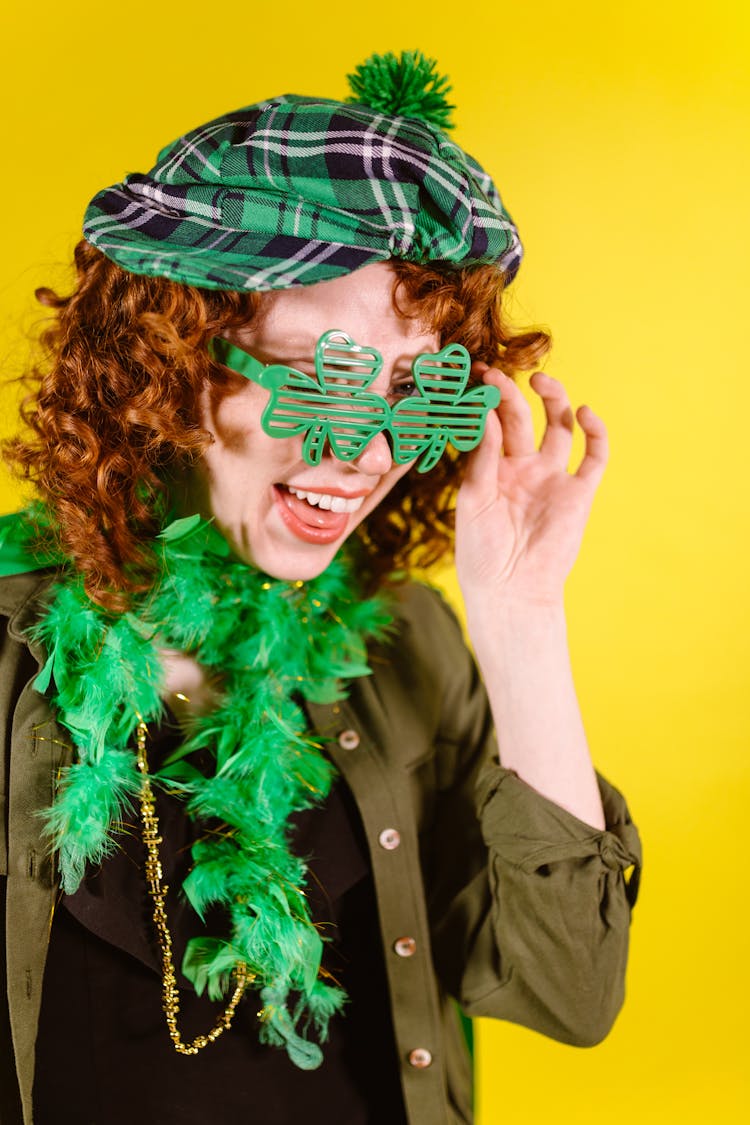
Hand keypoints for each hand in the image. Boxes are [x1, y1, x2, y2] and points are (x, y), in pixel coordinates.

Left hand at [455, 365, 607, 608]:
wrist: (509, 590)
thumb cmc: (481, 551)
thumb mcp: (473, 498)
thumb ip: (483, 456)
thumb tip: (488, 413)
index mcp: (493, 469)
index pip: (493, 424)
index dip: (487, 400)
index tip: (477, 376)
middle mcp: (523, 468)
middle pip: (523, 419)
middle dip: (511, 395)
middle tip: (498, 374)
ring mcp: (552, 477)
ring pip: (559, 427)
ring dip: (555, 401)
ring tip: (542, 383)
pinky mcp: (579, 492)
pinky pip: (594, 456)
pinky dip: (595, 431)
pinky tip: (583, 412)